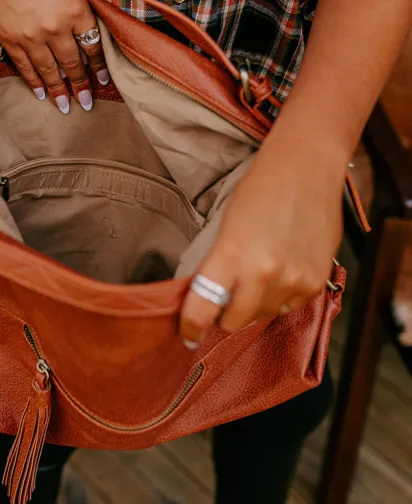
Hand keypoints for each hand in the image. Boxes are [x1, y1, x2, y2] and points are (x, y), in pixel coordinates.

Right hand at [0, 0, 108, 112]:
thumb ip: (73, 1)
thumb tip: (78, 22)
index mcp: (75, 8)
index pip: (93, 43)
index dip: (99, 63)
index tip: (103, 78)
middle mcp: (55, 27)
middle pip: (72, 62)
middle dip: (82, 84)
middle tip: (87, 102)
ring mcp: (30, 36)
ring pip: (49, 70)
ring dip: (59, 90)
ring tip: (65, 106)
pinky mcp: (8, 38)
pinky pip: (24, 66)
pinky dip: (33, 81)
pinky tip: (40, 93)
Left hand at [179, 136, 345, 343]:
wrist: (306, 168)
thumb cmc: (260, 190)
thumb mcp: (225, 226)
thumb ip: (218, 266)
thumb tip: (207, 300)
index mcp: (231, 253)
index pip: (203, 309)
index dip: (191, 328)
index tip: (188, 335)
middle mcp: (263, 272)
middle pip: (234, 322)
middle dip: (225, 314)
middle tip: (226, 294)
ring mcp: (293, 279)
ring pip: (263, 315)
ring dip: (256, 304)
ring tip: (260, 270)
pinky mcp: (316, 281)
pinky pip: (290, 306)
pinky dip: (282, 296)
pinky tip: (282, 268)